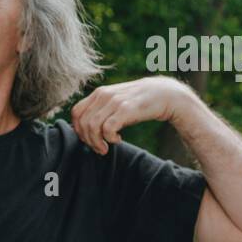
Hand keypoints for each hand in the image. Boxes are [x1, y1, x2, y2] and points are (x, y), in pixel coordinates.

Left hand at [70, 76, 192, 154]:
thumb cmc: (138, 103)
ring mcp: (114, 101)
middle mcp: (104, 95)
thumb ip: (100, 111)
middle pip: (82, 122)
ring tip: (106, 147)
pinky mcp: (126, 109)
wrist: (165, 95)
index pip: (75, 112)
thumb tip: (83, 130)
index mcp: (99, 93)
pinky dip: (109, 138)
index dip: (78, 129)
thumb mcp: (115, 103)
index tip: (88, 139)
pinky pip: (107, 128)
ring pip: (92, 126)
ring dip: (97, 142)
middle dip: (87, 140)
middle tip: (98, 147)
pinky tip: (117, 140)